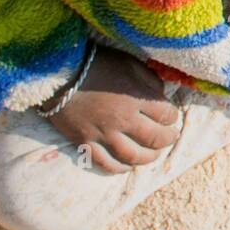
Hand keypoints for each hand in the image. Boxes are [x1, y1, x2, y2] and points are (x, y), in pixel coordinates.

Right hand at [42, 46, 181, 173]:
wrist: (57, 72)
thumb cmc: (95, 63)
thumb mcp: (127, 61)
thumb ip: (148, 78)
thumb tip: (162, 94)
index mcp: (135, 97)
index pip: (165, 113)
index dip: (172, 115)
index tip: (170, 114)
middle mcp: (122, 120)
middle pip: (154, 138)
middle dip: (168, 138)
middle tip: (171, 136)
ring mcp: (103, 134)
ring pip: (133, 156)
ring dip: (149, 157)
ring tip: (154, 153)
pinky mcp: (85, 142)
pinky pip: (106, 163)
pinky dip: (120, 168)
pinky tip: (128, 165)